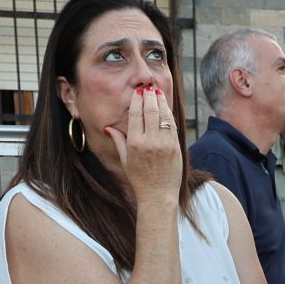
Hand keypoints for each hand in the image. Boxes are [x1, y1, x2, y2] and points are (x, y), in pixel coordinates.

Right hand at [103, 83, 182, 208]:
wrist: (158, 196)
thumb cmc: (139, 180)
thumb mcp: (125, 161)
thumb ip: (118, 142)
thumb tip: (108, 128)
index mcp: (135, 144)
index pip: (136, 115)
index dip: (137, 101)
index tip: (138, 93)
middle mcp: (150, 142)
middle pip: (150, 111)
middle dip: (150, 96)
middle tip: (149, 88)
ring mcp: (165, 143)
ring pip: (163, 115)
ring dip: (161, 101)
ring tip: (157, 92)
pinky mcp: (176, 147)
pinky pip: (172, 125)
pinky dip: (169, 114)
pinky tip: (166, 107)